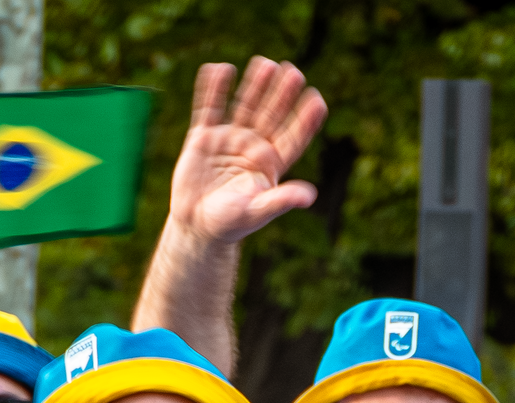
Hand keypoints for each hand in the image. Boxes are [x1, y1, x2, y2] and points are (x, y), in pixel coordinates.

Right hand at [165, 59, 327, 247]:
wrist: (197, 226)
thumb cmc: (230, 223)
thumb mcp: (257, 211)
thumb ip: (281, 200)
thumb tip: (309, 195)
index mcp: (270, 164)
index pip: (292, 136)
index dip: (305, 120)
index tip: (318, 100)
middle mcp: (252, 146)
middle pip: (270, 114)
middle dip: (281, 94)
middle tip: (293, 73)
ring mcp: (228, 139)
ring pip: (244, 106)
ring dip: (254, 86)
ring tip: (265, 64)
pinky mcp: (203, 137)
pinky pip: (209, 108)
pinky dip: (213, 90)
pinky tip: (219, 69)